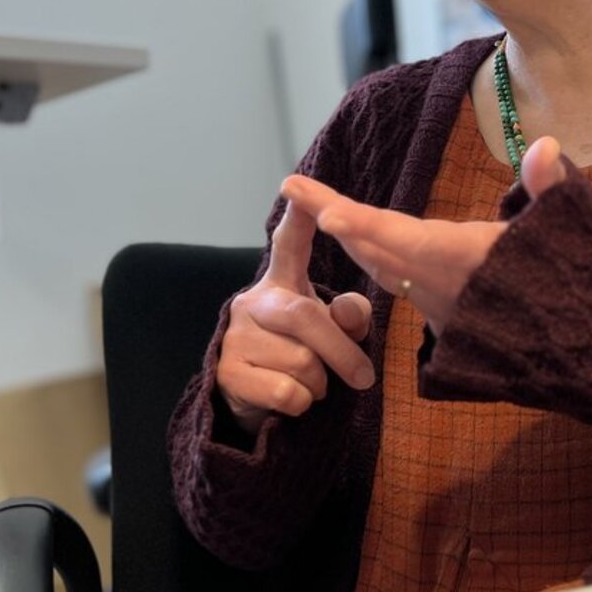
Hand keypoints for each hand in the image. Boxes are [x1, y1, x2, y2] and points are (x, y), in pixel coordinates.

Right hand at [215, 198, 376, 432]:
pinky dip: (302, 403)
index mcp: (281, 284)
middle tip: (365, 377)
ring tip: (313, 384)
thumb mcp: (329, 332)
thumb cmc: (300, 355)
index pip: (289, 245)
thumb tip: (350, 312)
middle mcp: (253, 302)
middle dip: (343, 351)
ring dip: (321, 384)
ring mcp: (235, 336)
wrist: (253, 401)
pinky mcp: (226, 372)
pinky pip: (286, 392)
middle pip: (306, 316)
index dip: (298, 220)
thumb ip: (348, 317)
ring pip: (301, 362)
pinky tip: (292, 400)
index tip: (297, 188)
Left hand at [280, 137, 569, 334]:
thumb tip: (547, 145)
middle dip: (333, 218)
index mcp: (462, 261)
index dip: (361, 225)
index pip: (401, 239)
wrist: (578, 345)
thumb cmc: (572, 283)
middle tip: (291, 188)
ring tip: (313, 205)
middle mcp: (440, 283)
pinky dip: (368, 252)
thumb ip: (550, 186)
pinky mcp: (442, 310)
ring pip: (380, 265)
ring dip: (347, 235)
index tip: (324, 213)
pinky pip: (394, 278)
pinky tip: (351, 234)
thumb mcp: (566, 228)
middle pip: (375, 248)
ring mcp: (437, 300)